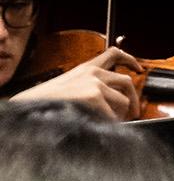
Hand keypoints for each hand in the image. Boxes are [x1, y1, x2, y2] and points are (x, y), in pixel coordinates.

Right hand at [9, 46, 139, 118]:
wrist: (29, 105)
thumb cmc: (46, 100)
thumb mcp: (69, 84)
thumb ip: (87, 84)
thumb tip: (106, 97)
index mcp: (86, 67)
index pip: (114, 53)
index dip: (130, 59)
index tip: (138, 68)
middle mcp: (94, 72)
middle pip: (127, 81)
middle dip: (133, 98)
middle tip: (134, 111)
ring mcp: (95, 84)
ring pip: (123, 100)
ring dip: (121, 114)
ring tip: (112, 122)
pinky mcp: (94, 97)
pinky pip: (113, 115)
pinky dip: (112, 123)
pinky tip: (104, 127)